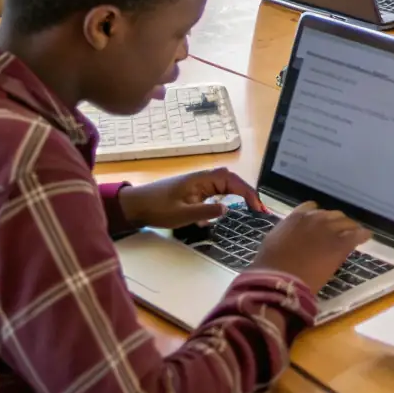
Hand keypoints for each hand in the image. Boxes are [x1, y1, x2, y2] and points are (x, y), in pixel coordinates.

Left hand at [118, 168, 262, 229]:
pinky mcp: (193, 192)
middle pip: (231, 181)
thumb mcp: (181, 214)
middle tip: (258, 210)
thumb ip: (206, 212)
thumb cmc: (156, 208)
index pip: (231, 180)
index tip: (257, 207)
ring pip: (224, 186)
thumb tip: (228, 209)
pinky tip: (222, 213)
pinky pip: (214, 193)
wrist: (135, 206)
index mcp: (201, 180)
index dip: (247, 192)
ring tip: (249, 209)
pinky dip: (224, 200)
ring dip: (238, 195)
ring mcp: (198, 185)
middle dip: (247, 193)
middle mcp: (202, 179)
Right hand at [253, 202, 371, 291]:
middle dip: (335, 222)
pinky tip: (366, 237)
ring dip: (349, 227)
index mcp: (296, 217)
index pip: (312, 207)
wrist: (280, 278)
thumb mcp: (274, 241)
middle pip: (332, 214)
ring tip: (354, 233)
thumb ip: (287, 233)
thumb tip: (291, 236)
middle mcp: (314, 218)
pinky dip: (362, 235)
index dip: (318, 216)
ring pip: (346, 222)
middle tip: (338, 232)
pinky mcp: (340, 244)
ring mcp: (329, 230)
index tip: (319, 224)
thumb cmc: (270, 264)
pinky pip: (356, 235)